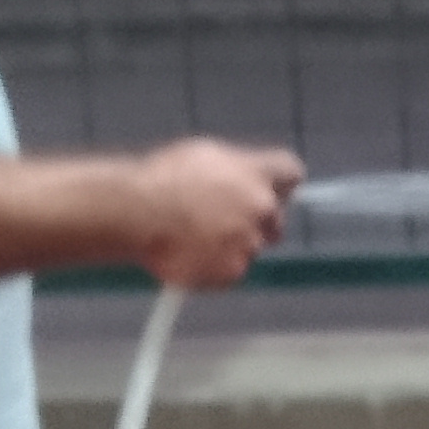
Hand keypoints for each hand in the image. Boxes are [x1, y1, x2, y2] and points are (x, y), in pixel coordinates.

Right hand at [133, 138, 304, 289]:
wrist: (138, 214)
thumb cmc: (162, 180)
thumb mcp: (204, 156)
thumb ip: (235, 170)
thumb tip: (243, 177)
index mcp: (256, 173)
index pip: (290, 172)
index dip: (279, 183)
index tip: (271, 189)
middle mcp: (261, 207)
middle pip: (275, 218)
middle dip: (257, 221)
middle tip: (225, 222)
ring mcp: (248, 242)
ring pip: (251, 247)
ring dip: (232, 245)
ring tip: (194, 237)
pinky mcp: (232, 271)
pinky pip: (230, 272)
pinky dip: (214, 268)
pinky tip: (190, 254)